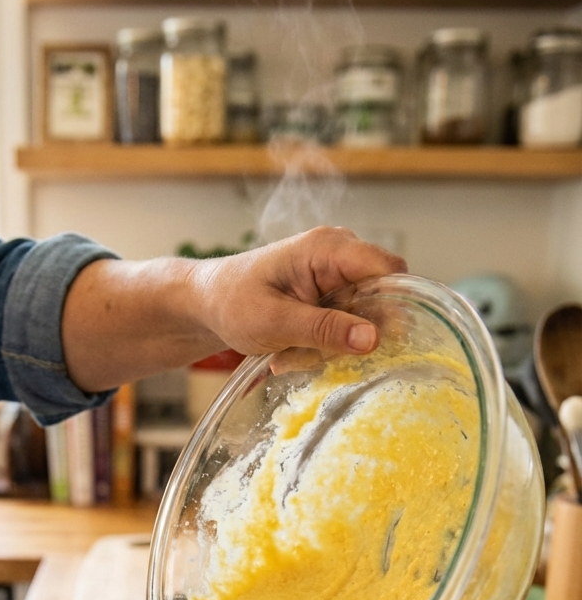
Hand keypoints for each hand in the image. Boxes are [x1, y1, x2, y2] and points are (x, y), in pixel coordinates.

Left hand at [191, 226, 406, 372]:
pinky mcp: (330, 299)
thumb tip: (374, 339)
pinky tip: (290, 350)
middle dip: (350, 336)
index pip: (388, 270)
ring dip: (328, 347)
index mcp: (328, 248)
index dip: (394, 306)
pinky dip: (320, 347)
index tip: (378, 342)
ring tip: (287, 352)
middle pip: (379, 300)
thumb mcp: (274, 322)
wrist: (206, 305)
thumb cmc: (231, 303)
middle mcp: (340, 256)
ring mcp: (337, 278)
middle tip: (308, 352)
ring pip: (361, 322)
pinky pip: (344, 329)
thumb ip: (324, 330)